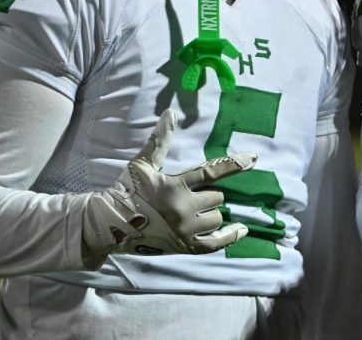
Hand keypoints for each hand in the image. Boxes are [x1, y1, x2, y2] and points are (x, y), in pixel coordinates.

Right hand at [83, 109, 256, 257]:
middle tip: (190, 195)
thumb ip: (160, 140)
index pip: (212, 171)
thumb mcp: (142, 164)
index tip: (253, 159)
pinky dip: (230, 237)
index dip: (234, 164)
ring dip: (211, 213)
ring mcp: (185, 231)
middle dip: (209, 194)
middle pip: (217, 197)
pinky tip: (242, 229)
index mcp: (175, 186)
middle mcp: (184, 209)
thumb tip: (171, 113)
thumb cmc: (127, 191)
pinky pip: (216, 243)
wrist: (108, 226)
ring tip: (191, 212)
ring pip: (217, 218)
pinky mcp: (185, 247)